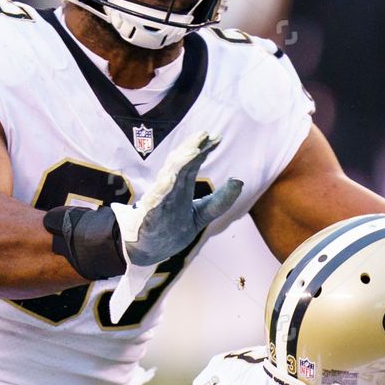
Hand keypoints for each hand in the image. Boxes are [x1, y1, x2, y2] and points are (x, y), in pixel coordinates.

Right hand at [108, 132, 242, 321]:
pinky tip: (168, 179)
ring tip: (192, 151)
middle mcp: (169, 190)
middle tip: (204, 134)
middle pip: (181, 165)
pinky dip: (161, 191)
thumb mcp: (201, 214)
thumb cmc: (172, 226)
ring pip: (169, 179)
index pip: (193, 164)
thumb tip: (239, 180)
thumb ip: (220, 200)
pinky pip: (155, 203)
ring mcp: (158, 202)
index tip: (217, 137)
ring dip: (179, 164)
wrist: (145, 250)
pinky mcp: (149, 217)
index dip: (203, 150)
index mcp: (181, 187)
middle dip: (191, 148)